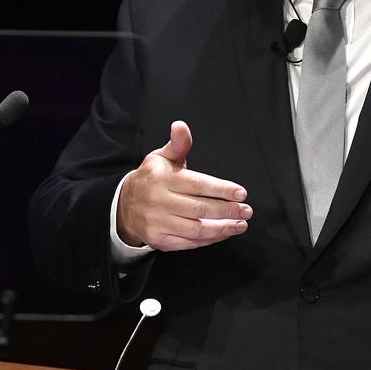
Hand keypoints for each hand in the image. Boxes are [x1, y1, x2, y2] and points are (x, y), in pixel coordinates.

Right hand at [117, 121, 250, 250]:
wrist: (124, 206)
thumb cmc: (150, 179)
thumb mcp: (161, 157)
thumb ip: (178, 144)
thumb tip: (181, 126)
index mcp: (161, 178)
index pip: (197, 185)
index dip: (221, 190)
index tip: (241, 193)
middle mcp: (158, 201)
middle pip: (200, 209)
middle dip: (227, 210)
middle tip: (246, 210)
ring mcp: (157, 222)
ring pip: (196, 229)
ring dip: (222, 228)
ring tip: (240, 224)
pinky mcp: (159, 240)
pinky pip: (189, 243)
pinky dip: (208, 240)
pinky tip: (222, 233)